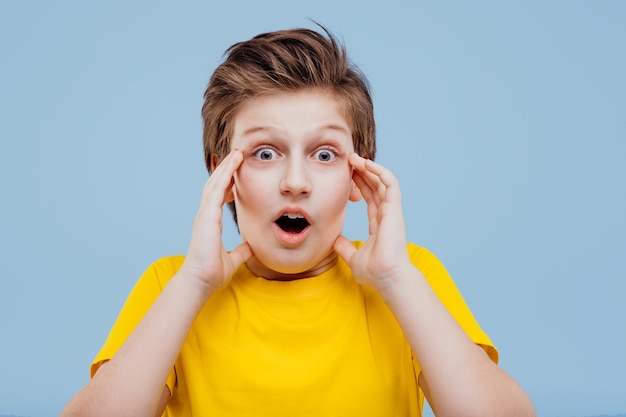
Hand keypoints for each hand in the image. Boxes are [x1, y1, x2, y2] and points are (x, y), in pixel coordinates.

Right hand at [180, 149, 251, 292]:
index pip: (218, 196)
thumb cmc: (212, 273)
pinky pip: (217, 190)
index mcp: (210, 223)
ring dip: (226, 167)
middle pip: (215, 185)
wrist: (200, 281)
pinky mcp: (207, 216)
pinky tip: (233, 164)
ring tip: (236, 154)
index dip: (227, 183)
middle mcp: (205, 215)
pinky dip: (225, 175)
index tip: (236, 172)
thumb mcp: (233, 259)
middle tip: (237, 155)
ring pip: (215, 183)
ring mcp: (204, 214)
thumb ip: (242, 251)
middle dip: (226, 170)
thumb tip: (251, 247)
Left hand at [334, 154, 412, 290]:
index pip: (370, 198)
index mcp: (379, 224)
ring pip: (383, 182)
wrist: (387, 278)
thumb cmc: (374, 272)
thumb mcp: (353, 257)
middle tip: (350, 160)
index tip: (349, 175)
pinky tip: (367, 164)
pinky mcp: (395, 209)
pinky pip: (390, 184)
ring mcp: (392, 211)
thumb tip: (335, 241)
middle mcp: (386, 215)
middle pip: (376, 187)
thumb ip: (344, 248)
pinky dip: (380, 171)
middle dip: (363, 172)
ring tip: (355, 158)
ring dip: (370, 168)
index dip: (361, 185)